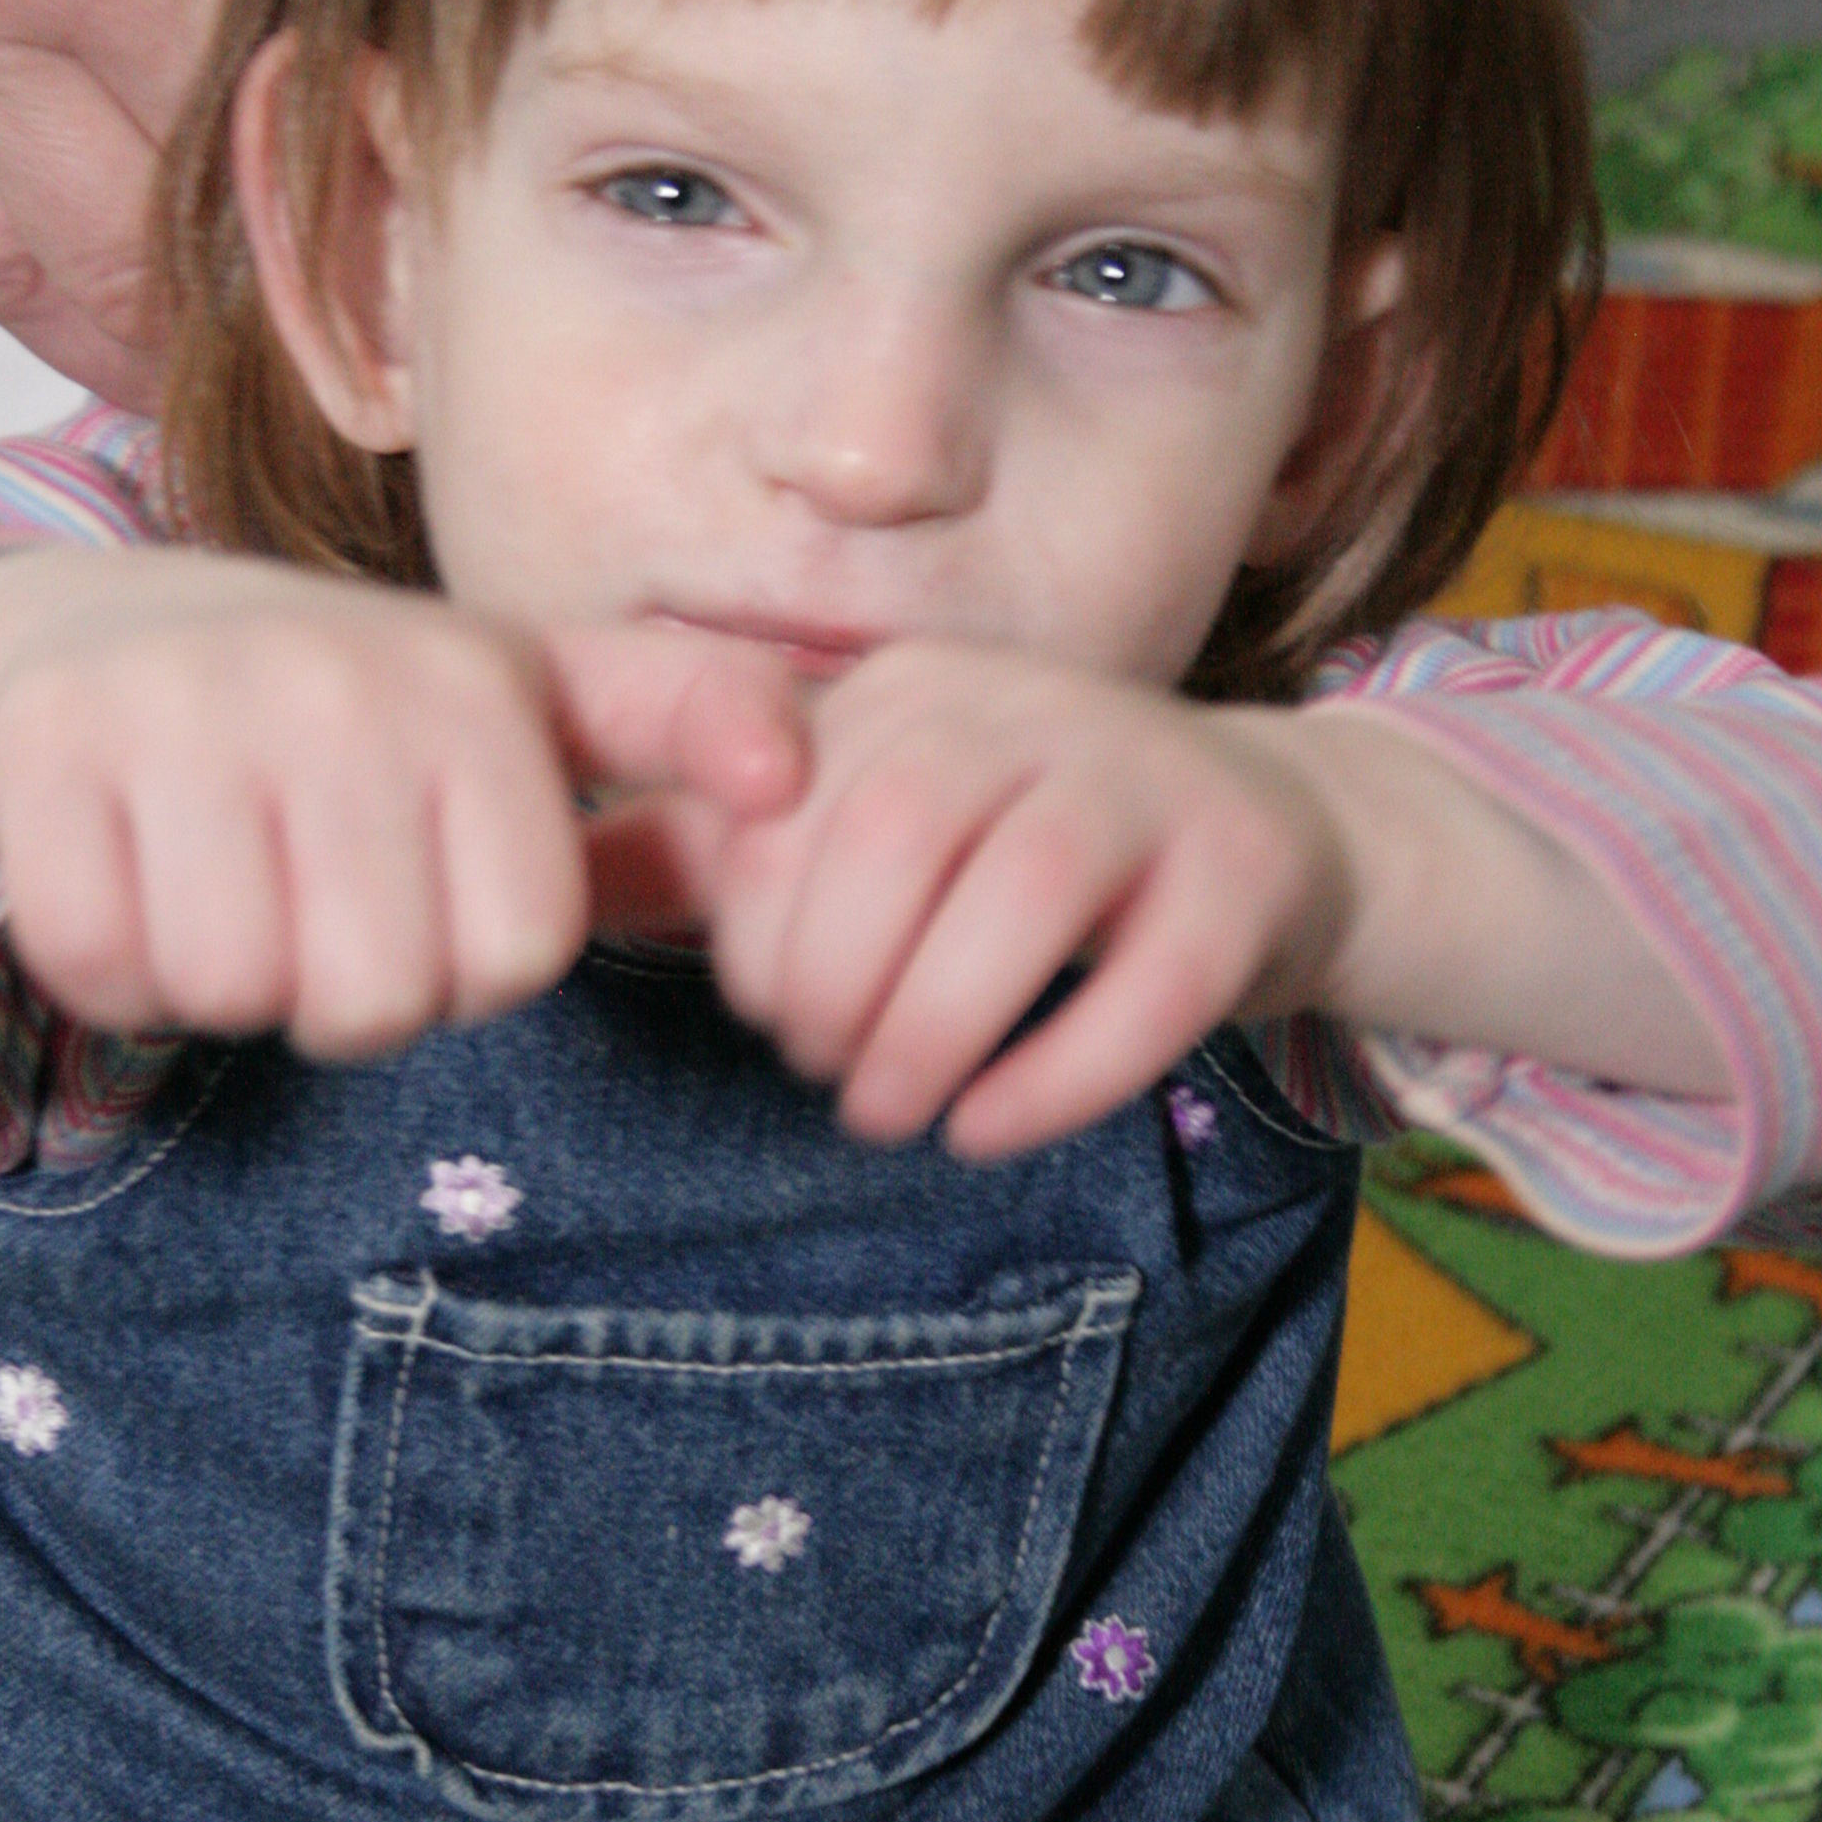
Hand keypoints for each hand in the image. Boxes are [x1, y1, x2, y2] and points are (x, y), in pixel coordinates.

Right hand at [0, 549, 808, 1053]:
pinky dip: (115, 967)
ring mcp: (180, 703)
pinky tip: (136, 883)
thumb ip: (682, 722)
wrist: (117, 633)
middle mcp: (334, 678)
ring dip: (227, 981)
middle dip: (344, 992)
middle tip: (316, 903)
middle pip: (371, 1000)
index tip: (427, 892)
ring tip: (231, 886)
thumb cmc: (367, 712)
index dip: (465, 968)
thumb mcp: (542, 698)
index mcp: (473, 685)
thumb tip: (791, 768)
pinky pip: (101, 964)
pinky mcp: (46, 744)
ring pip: (232, 990)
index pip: (511, 960)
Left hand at [678, 643, 1354, 1160]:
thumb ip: (720, 857)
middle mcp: (1029, 708)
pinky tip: (986, 1130)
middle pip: (896, 837)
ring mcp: (1150, 779)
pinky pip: (1153, 982)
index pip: (792, 804)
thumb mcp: (873, 825)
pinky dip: (1054, 1078)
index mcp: (913, 691)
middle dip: (835, 985)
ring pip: (1022, 897)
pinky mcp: (1245, 871)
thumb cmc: (1023, 852)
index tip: (772, 1014)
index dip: (757, 935)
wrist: (1269, 838)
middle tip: (834, 1076)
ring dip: (932, 1034)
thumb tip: (552, 890)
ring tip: (895, 1115)